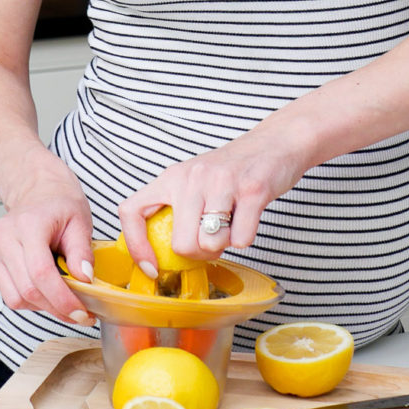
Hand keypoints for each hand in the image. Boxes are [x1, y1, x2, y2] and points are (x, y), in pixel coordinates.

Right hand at [0, 155, 95, 324]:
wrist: (38, 192)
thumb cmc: (59, 205)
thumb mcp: (80, 222)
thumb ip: (82, 253)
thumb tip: (85, 280)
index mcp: (27, 225)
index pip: (40, 273)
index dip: (61, 299)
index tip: (80, 312)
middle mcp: (2, 237)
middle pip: (26, 290)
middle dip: (55, 308)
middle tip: (79, 313)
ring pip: (14, 298)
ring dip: (42, 307)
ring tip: (63, 300)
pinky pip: (7, 293)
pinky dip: (29, 299)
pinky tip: (45, 289)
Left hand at [118, 129, 308, 274]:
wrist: (277, 141)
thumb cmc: (235, 169)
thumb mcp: (195, 181)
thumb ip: (178, 209)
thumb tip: (163, 256)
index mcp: (173, 176)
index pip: (132, 210)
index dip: (136, 246)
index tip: (151, 267)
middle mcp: (193, 177)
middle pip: (181, 244)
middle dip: (200, 253)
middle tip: (212, 241)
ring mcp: (223, 182)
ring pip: (211, 243)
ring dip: (224, 245)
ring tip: (231, 224)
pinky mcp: (252, 190)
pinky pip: (241, 240)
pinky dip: (245, 238)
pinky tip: (248, 218)